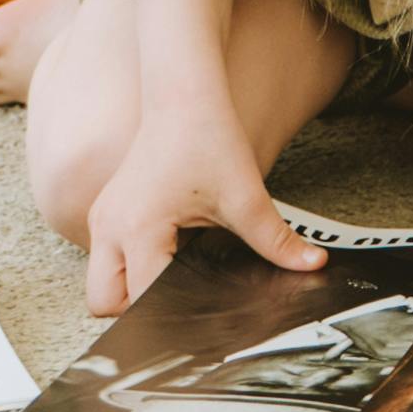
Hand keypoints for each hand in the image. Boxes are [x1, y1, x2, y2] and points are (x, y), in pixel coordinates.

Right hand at [79, 127, 322, 317]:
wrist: (183, 94)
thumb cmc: (207, 136)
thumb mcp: (245, 194)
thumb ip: (275, 239)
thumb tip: (311, 263)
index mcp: (139, 229)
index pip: (144, 300)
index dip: (175, 315)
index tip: (206, 317)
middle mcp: (109, 228)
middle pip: (104, 304)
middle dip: (138, 311)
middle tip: (182, 296)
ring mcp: (101, 220)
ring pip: (100, 285)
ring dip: (130, 291)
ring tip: (175, 275)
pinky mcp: (105, 212)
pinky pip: (106, 260)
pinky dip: (130, 268)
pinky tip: (169, 255)